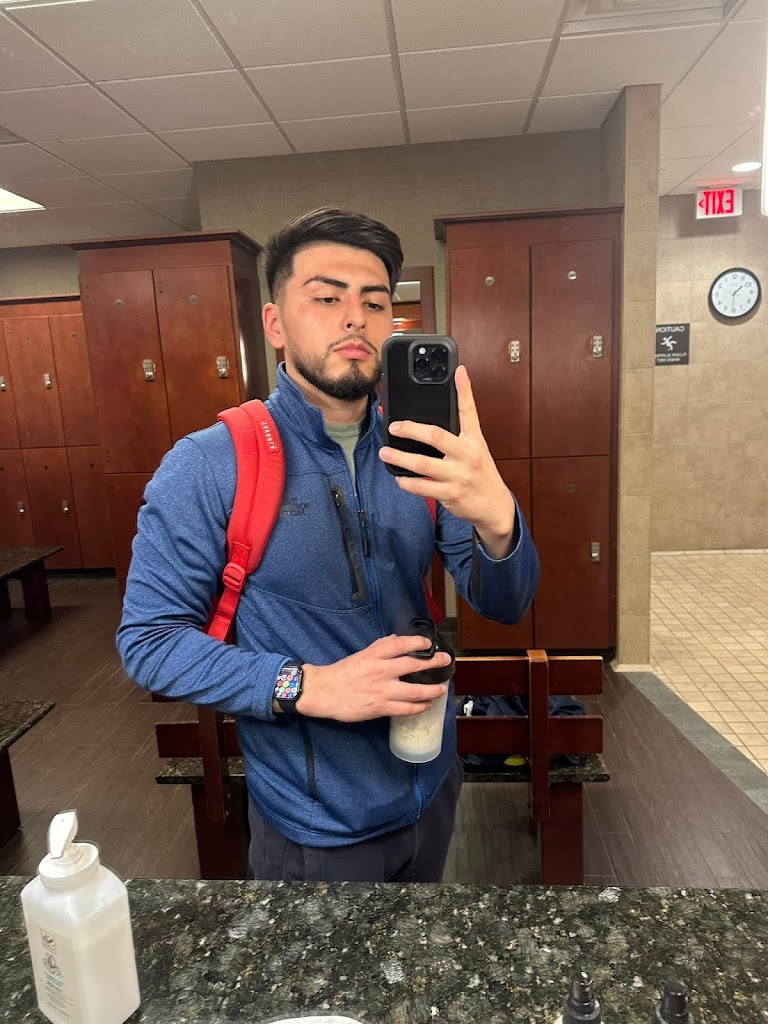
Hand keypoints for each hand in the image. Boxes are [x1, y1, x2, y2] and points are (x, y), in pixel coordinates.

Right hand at [296, 634, 451, 722]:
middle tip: (446, 661)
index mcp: (375, 655)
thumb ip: (380, 646)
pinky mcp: (379, 707)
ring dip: (431, 690)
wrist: (323, 692)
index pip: (401, 644)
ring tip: (441, 689)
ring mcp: (382, 690)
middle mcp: (381, 670)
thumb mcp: (361, 654)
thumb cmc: (342, 672)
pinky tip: (426, 705)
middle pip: (413, 665)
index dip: (418, 642)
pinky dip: (418, 707)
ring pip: (414, 691)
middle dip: (433, 663)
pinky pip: (405, 709)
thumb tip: (397, 639)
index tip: (429, 644)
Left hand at [378, 364, 515, 554]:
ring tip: (385, 453)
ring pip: (423, 464)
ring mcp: (459, 476)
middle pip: (436, 436)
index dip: (465, 389)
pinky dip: (407, 482)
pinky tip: (400, 478)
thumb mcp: (476, 450)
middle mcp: (468, 455)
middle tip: (393, 427)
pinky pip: (422, 487)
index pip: (469, 411)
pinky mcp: (450, 494)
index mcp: (474, 441)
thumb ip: (458, 435)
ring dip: (400, 458)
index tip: (458, 370)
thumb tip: (430, 424)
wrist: (494, 506)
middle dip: (411, 430)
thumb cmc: (480, 475)